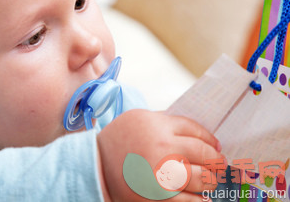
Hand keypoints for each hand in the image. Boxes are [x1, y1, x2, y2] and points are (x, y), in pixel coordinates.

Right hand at [97, 109, 221, 200]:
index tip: (216, 146)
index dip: (210, 139)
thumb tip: (200, 135)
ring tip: (212, 181)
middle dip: (216, 160)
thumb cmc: (117, 141)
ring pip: (201, 178)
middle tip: (219, 164)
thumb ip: (165, 122)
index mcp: (157, 125)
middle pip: (203, 153)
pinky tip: (204, 199)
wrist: (94, 166)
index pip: (195, 131)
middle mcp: (161, 147)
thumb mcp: (138, 120)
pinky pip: (190, 201)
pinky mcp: (158, 197)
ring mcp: (161, 174)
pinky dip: (201, 201)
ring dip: (211, 180)